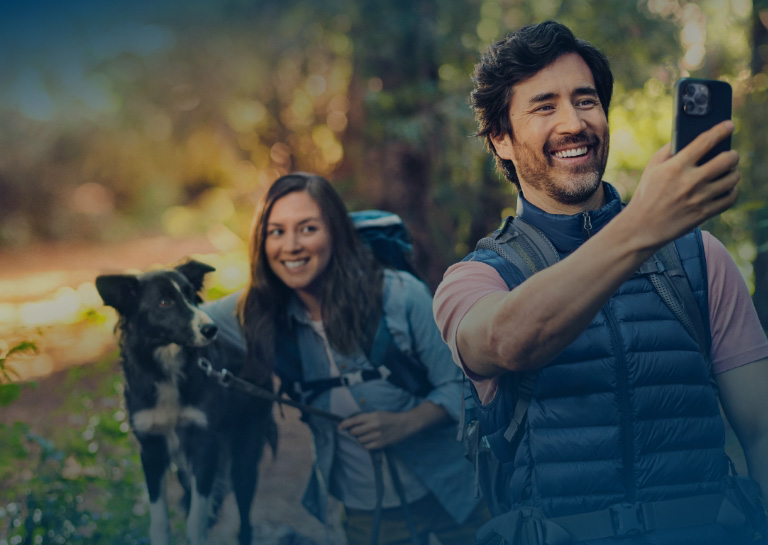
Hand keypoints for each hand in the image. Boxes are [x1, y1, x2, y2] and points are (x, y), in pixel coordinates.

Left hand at [338, 411, 410, 449]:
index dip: (344, 424)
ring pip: (359, 440)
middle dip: (352, 432)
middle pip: (354, 432)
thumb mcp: (377, 414)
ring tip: (366, 436)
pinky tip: (370, 441)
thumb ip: (365, 418)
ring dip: (360, 438)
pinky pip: (366, 447)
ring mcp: (378, 435)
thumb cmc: (389, 418)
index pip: (354, 420)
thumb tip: (351, 425)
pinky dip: (365, 444)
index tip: (339, 428)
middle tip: (356, 432)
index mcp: (372, 416)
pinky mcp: (381, 443)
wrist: (404, 424)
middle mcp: (374, 425)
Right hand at [624, 120, 739, 248]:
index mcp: (675, 166)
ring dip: (733, 173)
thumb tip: (690, 136)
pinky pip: (730, 198)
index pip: (705, 141)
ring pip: (732, 179)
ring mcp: (698, 199)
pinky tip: (726, 189)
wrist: (641, 227)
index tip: (729, 125)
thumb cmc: (646, 193)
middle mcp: (689, 181)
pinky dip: (731, 192)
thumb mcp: (652, 168)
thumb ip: (669, 150)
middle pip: (727, 159)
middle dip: (732, 155)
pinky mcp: (703, 214)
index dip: (721, 130)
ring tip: (728, 172)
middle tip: (730, 155)